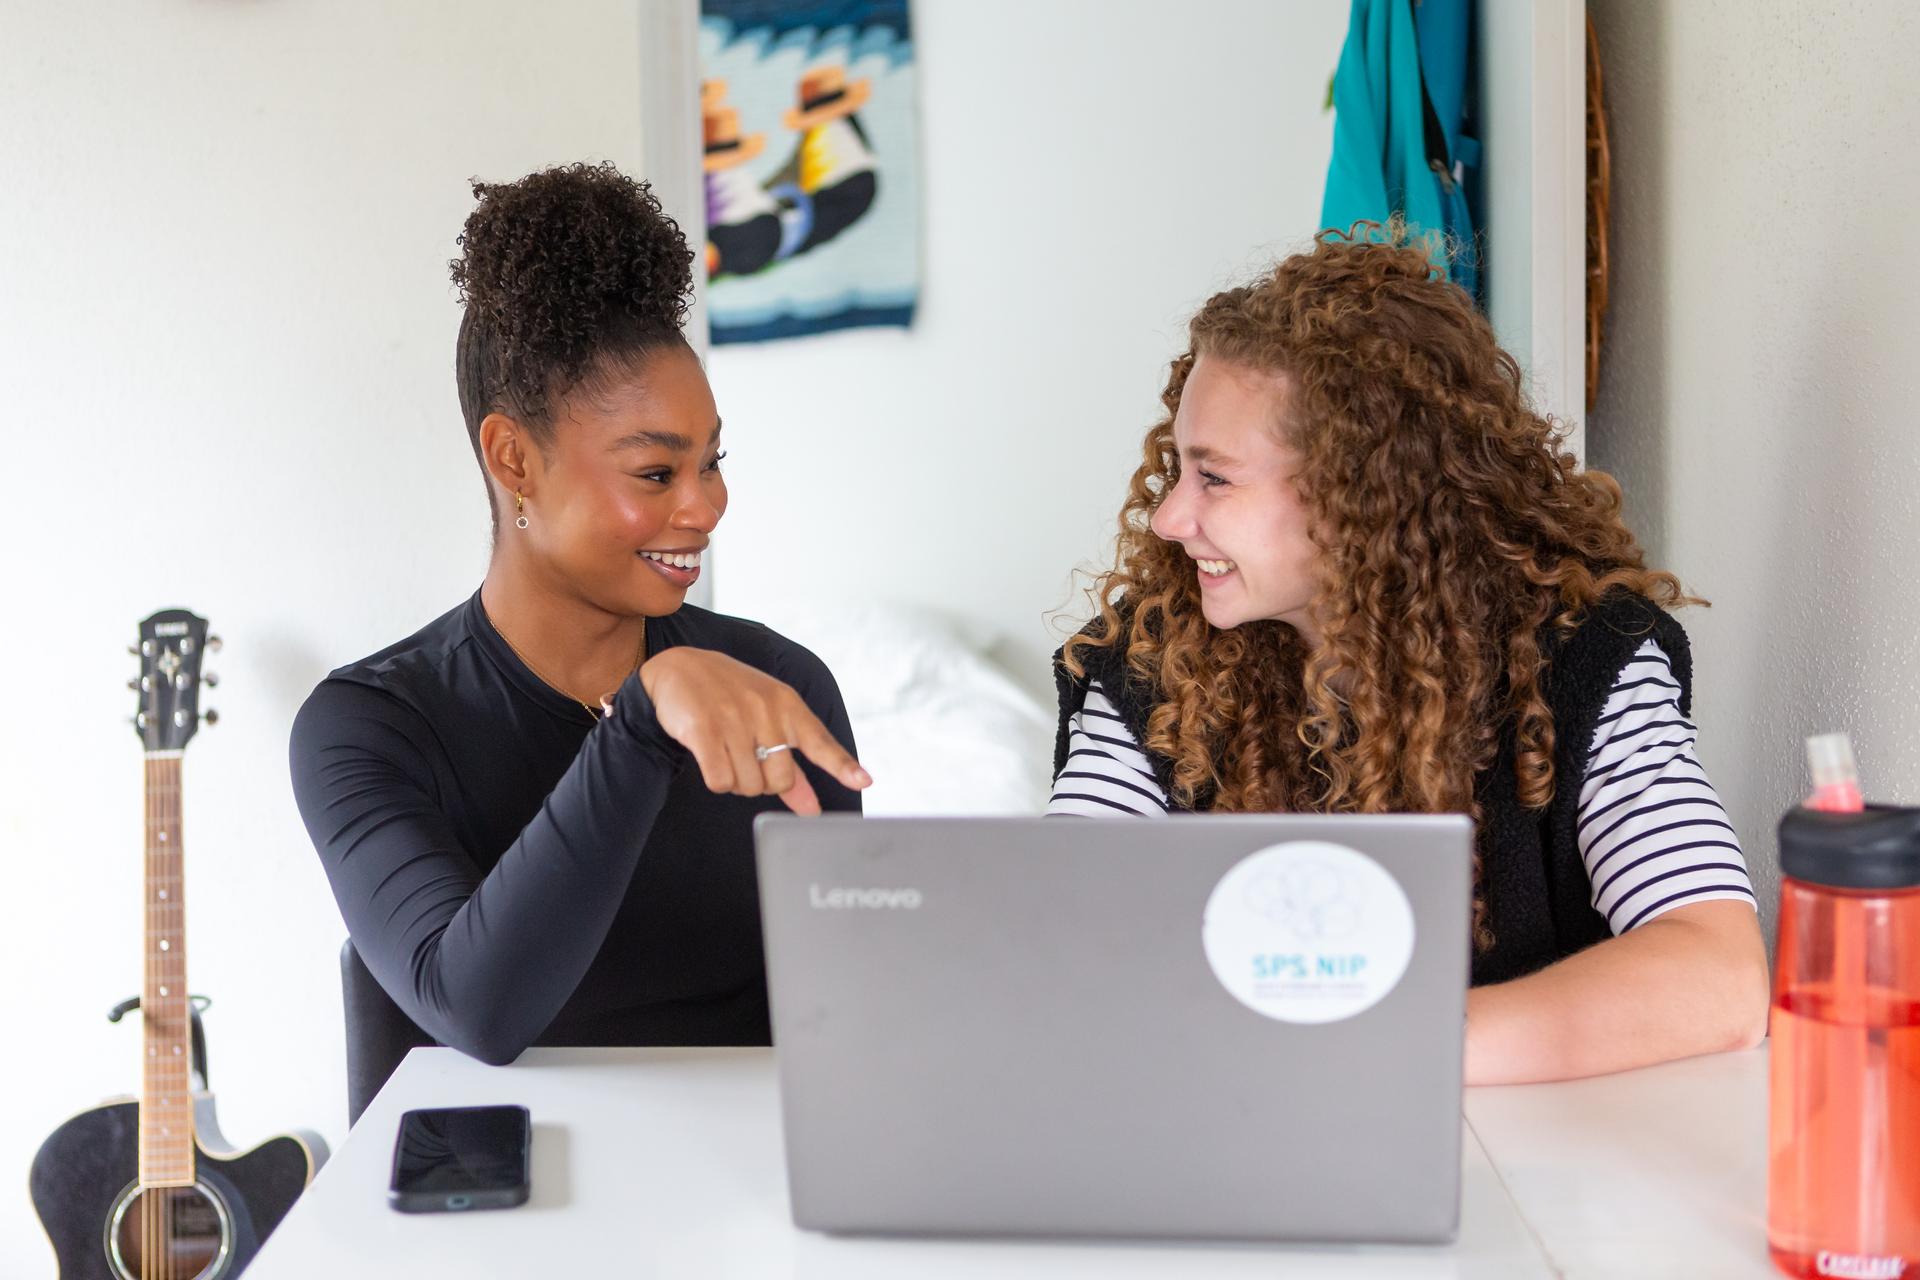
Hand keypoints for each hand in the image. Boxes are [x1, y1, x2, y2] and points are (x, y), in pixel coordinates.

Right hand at [638, 647, 869, 814]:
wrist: (680, 667)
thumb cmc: (731, 696)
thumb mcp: (767, 719)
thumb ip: (792, 766)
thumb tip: (813, 809)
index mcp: (787, 705)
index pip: (820, 741)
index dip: (842, 765)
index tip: (864, 780)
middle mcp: (765, 710)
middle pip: (779, 781)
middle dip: (763, 783)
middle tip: (747, 759)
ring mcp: (734, 719)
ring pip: (748, 785)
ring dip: (736, 782)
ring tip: (726, 752)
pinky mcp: (703, 730)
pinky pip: (720, 781)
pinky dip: (717, 781)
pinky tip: (710, 758)